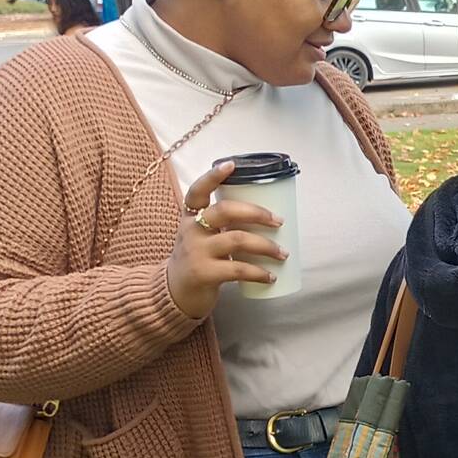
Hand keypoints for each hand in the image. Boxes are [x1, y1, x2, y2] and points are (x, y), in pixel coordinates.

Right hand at [166, 161, 283, 319]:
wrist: (175, 293)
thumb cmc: (198, 259)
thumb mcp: (201, 236)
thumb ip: (222, 224)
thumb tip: (267, 217)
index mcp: (191, 217)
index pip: (197, 191)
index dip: (213, 176)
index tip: (232, 164)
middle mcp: (190, 230)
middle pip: (225, 211)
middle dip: (257, 213)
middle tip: (279, 221)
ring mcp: (195, 251)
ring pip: (237, 239)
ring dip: (266, 246)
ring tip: (283, 254)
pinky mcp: (203, 273)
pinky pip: (238, 269)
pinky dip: (259, 272)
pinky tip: (271, 276)